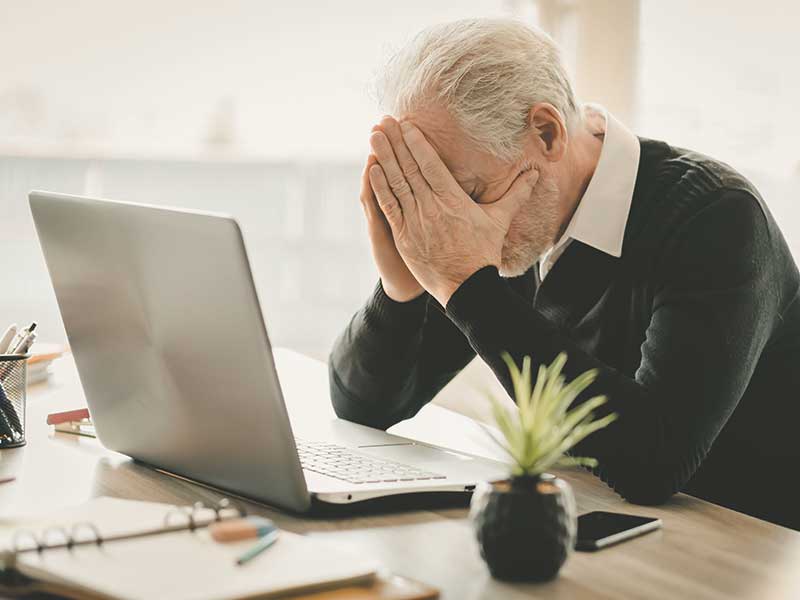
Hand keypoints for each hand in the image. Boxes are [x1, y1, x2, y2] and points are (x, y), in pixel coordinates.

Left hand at [368, 118, 537, 305]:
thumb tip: (535, 174)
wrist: (467, 286)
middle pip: (410, 168)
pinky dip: (380, 187)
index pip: (431, 164)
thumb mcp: (500, 220)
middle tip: (384, 121)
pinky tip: (372, 169)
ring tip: (374, 136)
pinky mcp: (403, 236)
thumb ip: (515, 193)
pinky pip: (389, 206)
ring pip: (396, 183)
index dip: (416, 142)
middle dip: (395, 142)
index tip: (406, 125)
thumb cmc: (483, 253)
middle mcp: (431, 207)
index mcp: (453, 199)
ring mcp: (415, 221)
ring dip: (383, 158)